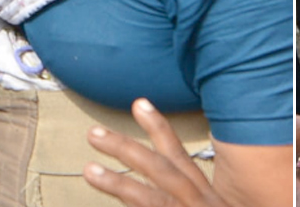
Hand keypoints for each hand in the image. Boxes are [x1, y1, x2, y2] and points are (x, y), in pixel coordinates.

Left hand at [85, 98, 229, 206]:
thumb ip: (190, 196)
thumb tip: (163, 187)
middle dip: (128, 149)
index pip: (179, 157)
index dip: (159, 128)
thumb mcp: (209, 206)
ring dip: (119, 183)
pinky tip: (104, 190)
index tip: (139, 103)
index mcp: (205, 197)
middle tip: (94, 133)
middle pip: (162, 170)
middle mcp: (198, 204)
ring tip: (89, 170)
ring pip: (150, 199)